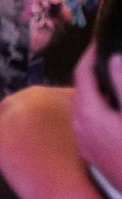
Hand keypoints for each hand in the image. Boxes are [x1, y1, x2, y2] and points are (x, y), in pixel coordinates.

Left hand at [73, 48, 121, 193]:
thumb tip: (112, 59)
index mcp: (88, 113)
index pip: (82, 73)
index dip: (93, 54)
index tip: (102, 40)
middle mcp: (80, 128)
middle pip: (85, 91)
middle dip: (99, 73)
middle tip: (112, 60)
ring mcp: (88, 145)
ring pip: (90, 110)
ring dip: (103, 95)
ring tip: (116, 84)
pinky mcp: (97, 157)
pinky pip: (97, 126)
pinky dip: (106, 113)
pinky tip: (119, 115)